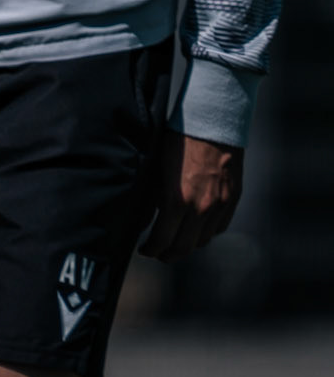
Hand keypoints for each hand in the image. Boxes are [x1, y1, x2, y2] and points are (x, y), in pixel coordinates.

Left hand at [139, 132, 243, 262]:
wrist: (213, 121)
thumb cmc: (179, 140)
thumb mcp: (158, 166)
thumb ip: (154, 197)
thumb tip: (148, 220)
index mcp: (177, 199)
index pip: (162, 239)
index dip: (152, 249)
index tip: (145, 250)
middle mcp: (200, 208)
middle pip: (183, 247)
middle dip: (168, 254)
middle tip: (159, 253)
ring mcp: (219, 206)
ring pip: (203, 240)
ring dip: (188, 244)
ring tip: (176, 240)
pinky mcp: (232, 200)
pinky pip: (219, 228)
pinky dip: (206, 232)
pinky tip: (196, 227)